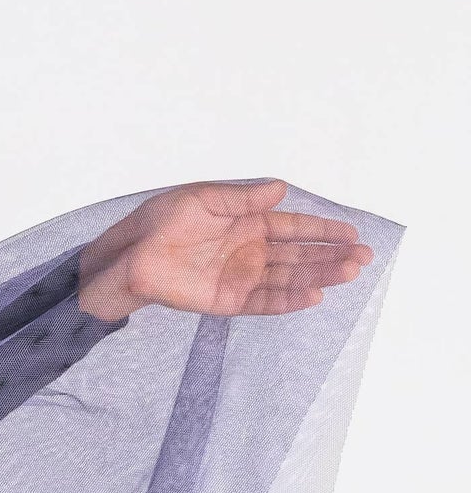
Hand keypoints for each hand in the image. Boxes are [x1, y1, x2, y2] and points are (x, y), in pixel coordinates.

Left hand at [77, 179, 371, 323]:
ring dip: (318, 277)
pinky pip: (261, 303)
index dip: (323, 232)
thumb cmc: (160, 222)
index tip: (352, 234)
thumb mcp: (205, 198)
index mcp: (248, 224)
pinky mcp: (225, 301)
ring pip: (286, 279)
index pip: (294, 228)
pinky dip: (286, 301)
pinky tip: (313, 296)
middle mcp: (249, 252)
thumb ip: (243, 198)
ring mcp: (239, 278)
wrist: (128, 255)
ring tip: (348, 274)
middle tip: (363, 259)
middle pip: (298, 257)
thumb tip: (281, 190)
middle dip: (331, 257)